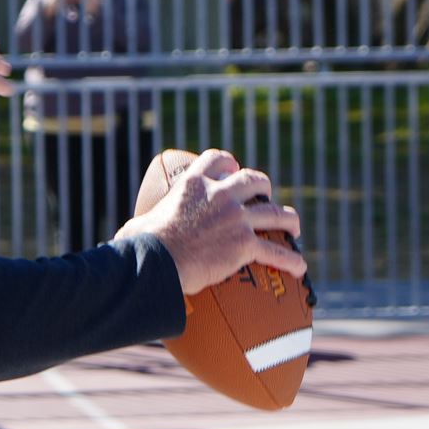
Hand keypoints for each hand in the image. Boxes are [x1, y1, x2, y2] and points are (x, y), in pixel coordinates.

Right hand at [118, 148, 307, 293]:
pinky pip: (277, 251)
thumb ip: (142, 222)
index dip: (230, 164)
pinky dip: (291, 259)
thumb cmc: (142, 246)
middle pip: (254, 181)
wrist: (158, 262)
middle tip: (266, 200)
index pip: (218, 160)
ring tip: (294, 228)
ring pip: (275, 213)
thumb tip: (128, 234)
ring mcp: (236, 218)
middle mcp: (220, 195)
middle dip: (264, 189)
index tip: (235, 170)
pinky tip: (300, 268)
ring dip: (289, 220)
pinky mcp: (245, 244)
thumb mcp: (138, 223)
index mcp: (193, 184)